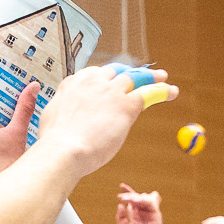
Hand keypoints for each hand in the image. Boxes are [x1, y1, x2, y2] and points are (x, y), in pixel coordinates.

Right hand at [34, 65, 175, 180]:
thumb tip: (64, 116)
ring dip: (150, 78)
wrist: (62, 151)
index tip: (112, 80)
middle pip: (116, 72)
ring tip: (162, 78)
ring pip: (135, 78)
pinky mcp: (126, 104)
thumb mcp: (52, 118)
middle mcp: (93, 82)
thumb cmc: (53, 144)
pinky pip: (149, 92)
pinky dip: (162, 90)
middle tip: (138, 77)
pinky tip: (171, 92)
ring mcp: (111, 91)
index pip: (95, 74)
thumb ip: (63, 111)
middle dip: (129, 73)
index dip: (106, 77)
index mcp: (73, 83)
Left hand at [115, 184, 163, 223]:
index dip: (128, 192)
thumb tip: (120, 205)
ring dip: (136, 197)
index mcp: (136, 213)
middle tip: (121, 197)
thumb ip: (121, 217)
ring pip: (144, 198)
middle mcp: (143, 211)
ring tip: (128, 200)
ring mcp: (150, 211)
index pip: (132, 199)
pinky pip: (151, 202)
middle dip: (129, 195)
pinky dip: (144, 200)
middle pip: (138, 196)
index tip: (121, 186)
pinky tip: (136, 201)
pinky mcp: (156, 213)